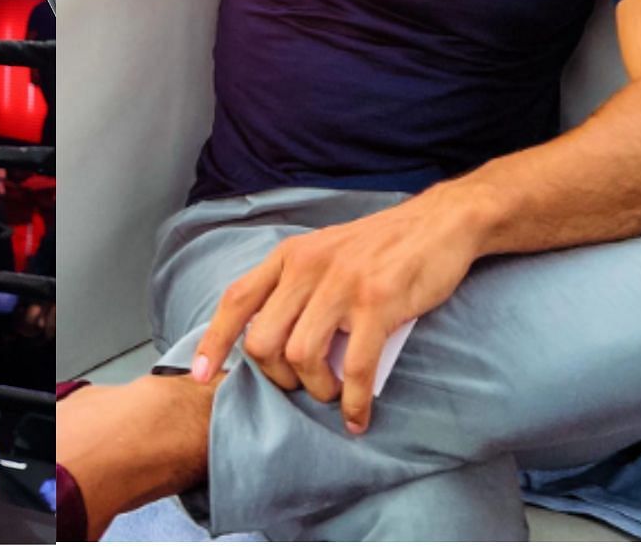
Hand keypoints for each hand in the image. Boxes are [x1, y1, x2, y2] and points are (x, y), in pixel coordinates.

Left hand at [191, 187, 484, 434]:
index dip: (214, 340)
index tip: (200, 374)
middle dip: (277, 377)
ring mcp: (341, 285)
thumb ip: (297, 288)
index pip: (236, 300)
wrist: (440, 223)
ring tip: (331, 394)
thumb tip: (276, 341)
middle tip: (302, 385)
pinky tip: (357, 417)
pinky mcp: (378, 304)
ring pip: (301, 356)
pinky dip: (352, 401)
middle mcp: (306, 267)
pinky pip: (353, 367)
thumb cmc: (381, 248)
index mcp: (288, 256)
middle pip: (263, 340)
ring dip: (315, 389)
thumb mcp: (325, 254)